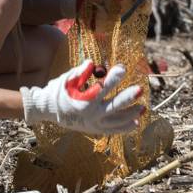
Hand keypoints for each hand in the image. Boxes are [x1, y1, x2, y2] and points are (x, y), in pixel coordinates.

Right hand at [20, 60, 143, 134]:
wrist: (49, 110)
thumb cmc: (59, 91)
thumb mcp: (68, 79)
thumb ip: (81, 72)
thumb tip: (92, 62)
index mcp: (83, 100)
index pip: (102, 88)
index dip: (114, 77)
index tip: (123, 68)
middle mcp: (90, 114)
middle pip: (114, 106)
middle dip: (128, 97)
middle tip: (140, 89)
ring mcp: (94, 123)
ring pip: (116, 120)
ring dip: (131, 114)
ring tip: (143, 107)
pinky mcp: (95, 129)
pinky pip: (113, 130)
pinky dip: (124, 128)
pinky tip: (135, 123)